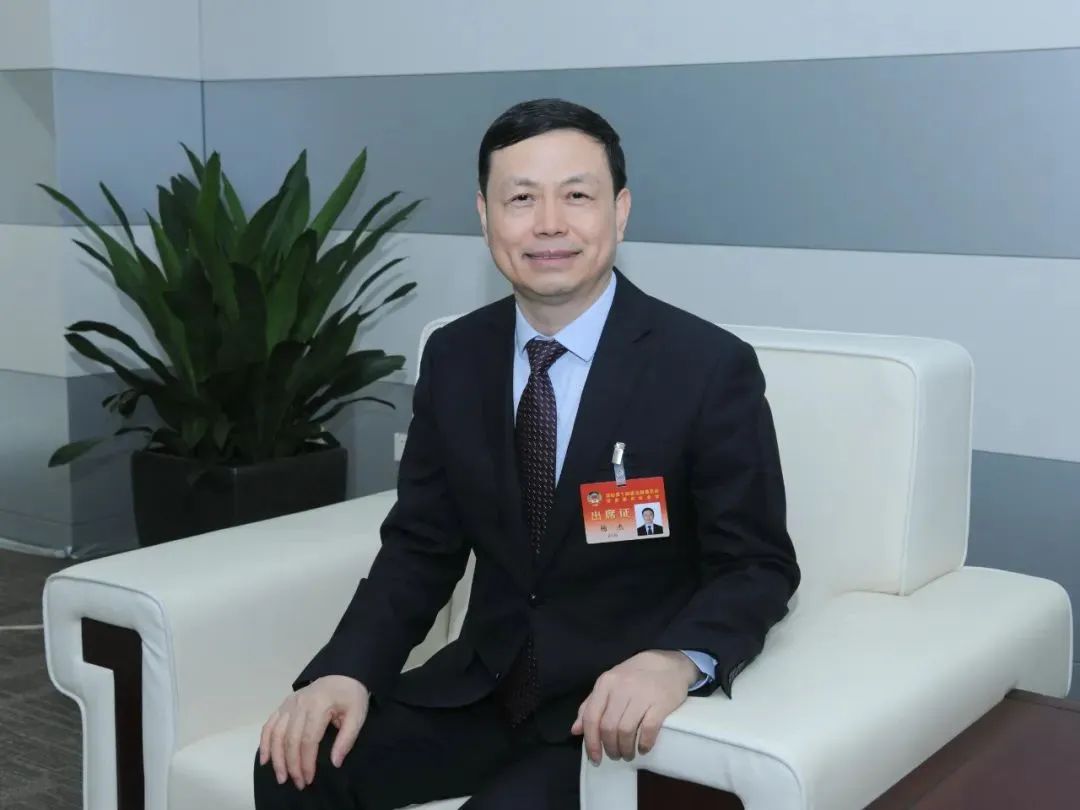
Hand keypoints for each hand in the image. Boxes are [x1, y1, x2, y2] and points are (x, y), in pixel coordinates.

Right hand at [258, 675, 369, 789]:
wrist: (343, 674)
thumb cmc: (351, 696)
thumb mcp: (357, 715)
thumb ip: (347, 739)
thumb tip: (335, 762)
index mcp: (318, 706)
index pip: (308, 740)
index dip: (306, 762)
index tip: (309, 779)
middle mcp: (299, 704)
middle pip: (290, 739)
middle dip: (292, 765)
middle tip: (298, 783)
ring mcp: (289, 703)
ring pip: (276, 734)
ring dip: (276, 758)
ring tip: (281, 777)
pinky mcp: (284, 704)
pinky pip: (269, 724)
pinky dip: (264, 742)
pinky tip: (265, 759)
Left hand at [571, 650, 697, 763]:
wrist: (669, 664)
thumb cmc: (635, 676)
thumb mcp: (609, 684)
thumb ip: (590, 705)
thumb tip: (575, 730)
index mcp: (605, 684)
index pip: (591, 717)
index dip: (591, 742)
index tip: (595, 758)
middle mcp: (621, 688)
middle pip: (608, 727)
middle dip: (610, 748)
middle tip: (615, 755)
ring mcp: (641, 695)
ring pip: (626, 730)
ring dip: (626, 749)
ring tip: (628, 754)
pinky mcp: (661, 703)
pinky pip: (648, 729)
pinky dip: (644, 743)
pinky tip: (643, 748)